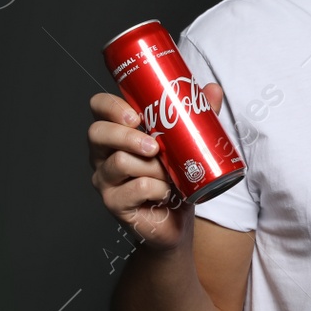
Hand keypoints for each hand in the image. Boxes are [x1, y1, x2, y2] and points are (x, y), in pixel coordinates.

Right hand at [88, 83, 224, 250]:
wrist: (178, 221)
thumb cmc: (176, 180)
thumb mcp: (188, 144)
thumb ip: (196, 117)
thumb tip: (212, 89)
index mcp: (117, 132)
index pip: (99, 107)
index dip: (111, 106)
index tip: (135, 115)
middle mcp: (103, 154)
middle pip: (98, 132)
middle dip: (127, 136)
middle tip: (154, 146)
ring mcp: (105, 179)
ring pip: (120, 162)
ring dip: (152, 167)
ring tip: (169, 174)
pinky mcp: (114, 203)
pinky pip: (135, 188)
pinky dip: (157, 189)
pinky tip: (166, 192)